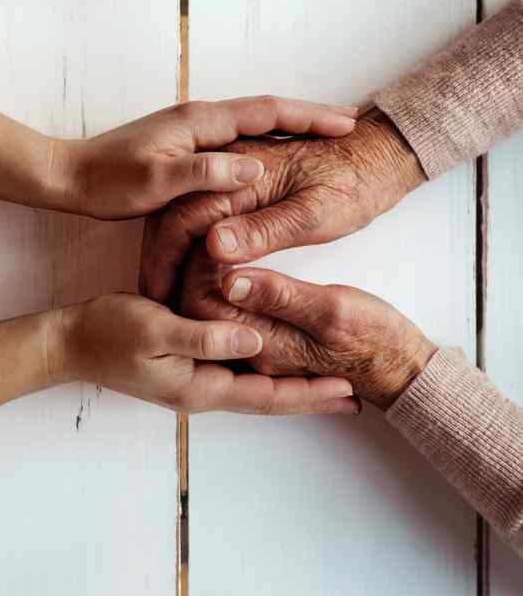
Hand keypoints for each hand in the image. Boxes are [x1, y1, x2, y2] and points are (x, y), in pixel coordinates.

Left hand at [54, 97, 357, 219]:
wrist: (71, 176)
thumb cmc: (109, 180)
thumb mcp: (157, 181)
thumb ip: (205, 173)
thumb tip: (253, 167)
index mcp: (200, 122)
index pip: (267, 111)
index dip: (308, 117)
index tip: (346, 123)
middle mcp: (201, 119)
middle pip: (267, 111)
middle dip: (308, 116)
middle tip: (346, 124)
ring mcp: (193, 132)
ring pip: (253, 124)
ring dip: (289, 127)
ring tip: (322, 137)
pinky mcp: (185, 147)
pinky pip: (237, 140)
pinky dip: (265, 142)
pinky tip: (273, 156)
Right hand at [54, 292, 358, 414]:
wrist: (72, 342)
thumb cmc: (110, 332)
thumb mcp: (157, 328)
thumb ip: (205, 336)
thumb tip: (255, 340)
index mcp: (199, 386)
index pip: (266, 395)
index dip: (309, 396)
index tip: (348, 394)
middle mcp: (203, 389)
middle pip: (268, 397)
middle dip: (310, 398)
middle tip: (353, 395)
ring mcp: (195, 380)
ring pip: (255, 386)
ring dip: (292, 386)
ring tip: (326, 382)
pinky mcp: (188, 366)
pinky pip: (238, 373)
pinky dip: (265, 371)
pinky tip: (277, 362)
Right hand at [140, 108, 425, 301]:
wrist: (375, 155)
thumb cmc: (353, 184)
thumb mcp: (314, 214)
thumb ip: (264, 230)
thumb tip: (213, 247)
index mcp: (240, 175)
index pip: (182, 218)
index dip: (165, 260)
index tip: (158, 295)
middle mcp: (227, 171)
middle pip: (174, 216)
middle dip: (160, 259)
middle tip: (155, 300)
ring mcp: (230, 176)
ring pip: (183, 216)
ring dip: (171, 252)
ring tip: (166, 291)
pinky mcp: (239, 187)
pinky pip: (202, 214)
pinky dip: (190, 243)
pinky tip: (191, 269)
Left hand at [176, 245, 435, 409]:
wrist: (399, 365)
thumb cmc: (374, 338)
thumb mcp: (333, 309)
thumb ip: (280, 296)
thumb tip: (229, 279)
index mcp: (260, 345)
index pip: (200, 306)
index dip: (196, 267)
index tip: (211, 234)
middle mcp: (248, 352)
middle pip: (198, 310)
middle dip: (196, 269)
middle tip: (209, 230)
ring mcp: (256, 348)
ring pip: (212, 309)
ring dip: (210, 274)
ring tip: (218, 238)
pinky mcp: (267, 339)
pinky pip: (231, 312)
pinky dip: (226, 284)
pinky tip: (233, 259)